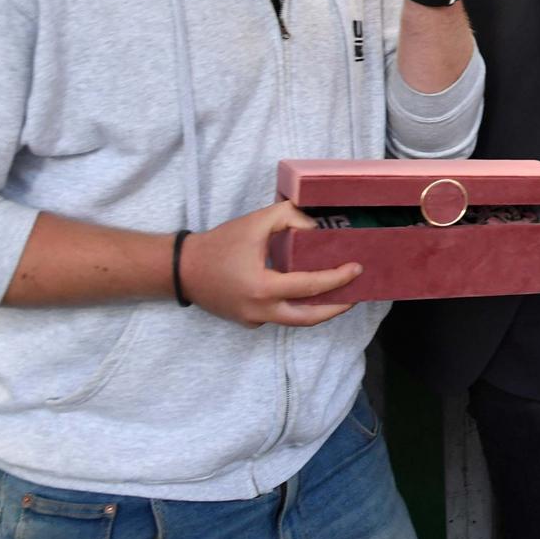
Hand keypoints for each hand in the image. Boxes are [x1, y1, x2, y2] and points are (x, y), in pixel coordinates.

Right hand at [178, 201, 361, 327]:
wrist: (183, 269)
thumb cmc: (219, 245)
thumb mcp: (255, 222)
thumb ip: (288, 217)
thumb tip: (315, 228)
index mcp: (264, 287)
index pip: (310, 287)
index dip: (337, 279)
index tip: (357, 269)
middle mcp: (260, 310)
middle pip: (309, 318)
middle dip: (337, 308)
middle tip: (356, 293)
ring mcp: (253, 320)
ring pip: (295, 320)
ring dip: (318, 310)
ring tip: (338, 295)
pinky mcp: (247, 321)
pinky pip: (278, 316)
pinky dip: (295, 307)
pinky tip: (307, 293)